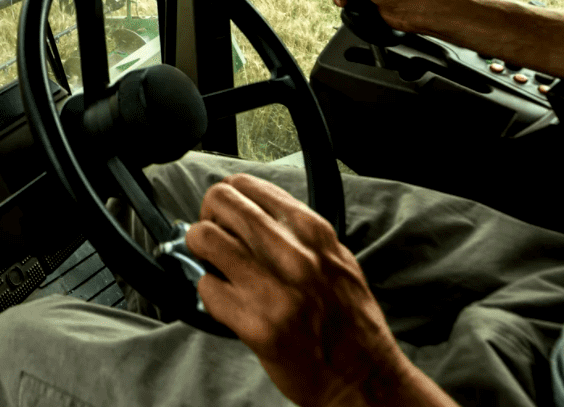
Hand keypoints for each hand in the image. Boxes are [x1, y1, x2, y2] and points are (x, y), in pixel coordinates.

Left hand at [185, 174, 453, 406]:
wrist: (363, 378)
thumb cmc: (348, 321)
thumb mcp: (336, 260)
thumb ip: (296, 233)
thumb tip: (248, 212)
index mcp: (313, 233)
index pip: (246, 185)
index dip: (226, 199)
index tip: (225, 216)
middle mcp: (294, 255)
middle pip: (220, 202)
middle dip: (207, 218)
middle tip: (212, 240)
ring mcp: (274, 290)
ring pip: (204, 238)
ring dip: (199, 252)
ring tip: (214, 267)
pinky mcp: (256, 325)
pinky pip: (206, 287)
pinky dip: (209, 293)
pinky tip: (226, 302)